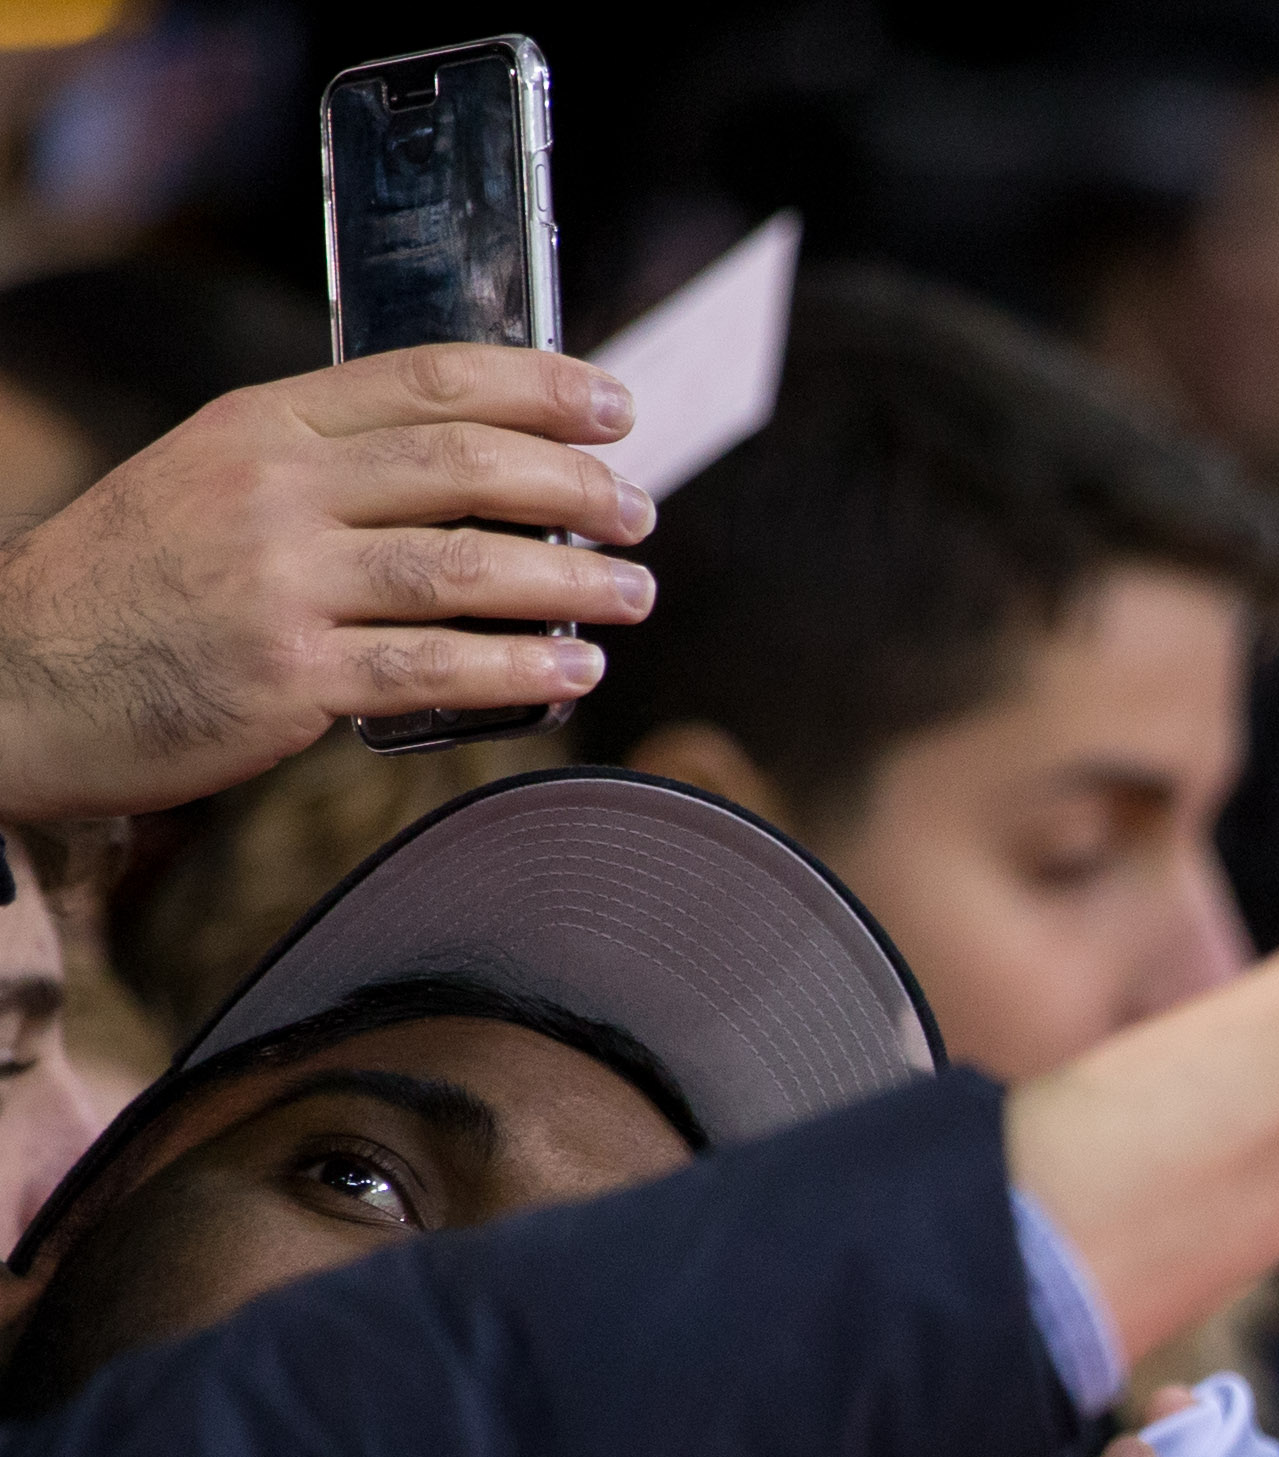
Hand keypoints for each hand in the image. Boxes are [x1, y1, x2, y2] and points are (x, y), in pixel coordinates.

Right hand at [0, 347, 656, 818]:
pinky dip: (522, 667)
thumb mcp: (207, 481)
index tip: (614, 407)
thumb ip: (322, 469)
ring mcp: (280, 583)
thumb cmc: (133, 586)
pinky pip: (436, 667)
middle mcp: (273, 491)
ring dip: (574, 580)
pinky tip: (576, 666)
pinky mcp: (289, 675)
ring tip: (634, 592)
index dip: (539, 388)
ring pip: (467, 566)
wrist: (17, 675)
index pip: (425, 381)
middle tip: (638, 512)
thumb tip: (469, 474)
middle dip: (576, 485)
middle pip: (466, 466)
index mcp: (261, 427)